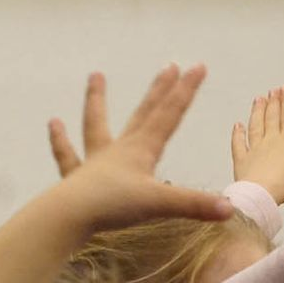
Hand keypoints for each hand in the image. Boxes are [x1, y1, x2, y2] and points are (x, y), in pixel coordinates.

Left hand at [53, 65, 232, 234]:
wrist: (69, 216)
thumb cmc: (113, 205)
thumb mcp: (159, 204)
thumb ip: (194, 204)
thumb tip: (229, 208)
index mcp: (141, 150)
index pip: (169, 115)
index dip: (186, 91)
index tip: (198, 66)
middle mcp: (119, 149)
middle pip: (143, 114)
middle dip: (159, 90)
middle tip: (169, 66)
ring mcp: (95, 161)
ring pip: (96, 124)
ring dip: (97, 101)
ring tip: (95, 76)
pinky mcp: (76, 179)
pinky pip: (67, 156)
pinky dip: (60, 141)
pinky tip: (54, 124)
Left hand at [230, 86, 283, 204]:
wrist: (262, 195)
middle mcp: (271, 140)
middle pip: (272, 117)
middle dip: (273, 102)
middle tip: (272, 90)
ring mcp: (254, 150)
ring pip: (256, 126)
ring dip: (257, 112)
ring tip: (258, 100)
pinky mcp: (242, 163)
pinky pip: (239, 144)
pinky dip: (238, 134)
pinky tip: (237, 126)